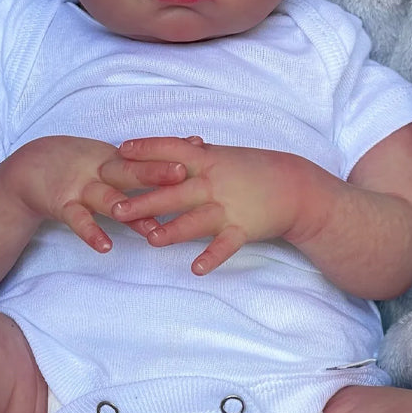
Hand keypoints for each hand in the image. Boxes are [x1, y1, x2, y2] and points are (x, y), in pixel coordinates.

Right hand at [1, 135, 185, 252]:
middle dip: (155, 173)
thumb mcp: (108, 161)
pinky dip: (91, 233)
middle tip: (181, 174)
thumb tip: (183, 158)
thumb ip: (139, 164)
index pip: (144, 156)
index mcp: (113, 160)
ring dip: (125, 206)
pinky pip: (78, 221)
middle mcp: (99, 171)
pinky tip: (105, 248)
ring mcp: (80, 188)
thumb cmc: (77, 168)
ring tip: (147, 220)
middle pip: (130, 172)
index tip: (199, 149)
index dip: (170, 152)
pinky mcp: (61, 205)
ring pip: (105, 197)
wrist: (28, 169)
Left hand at [102, 137, 315, 273]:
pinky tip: (196, 269)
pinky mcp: (241, 230)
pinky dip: (212, 257)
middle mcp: (213, 183)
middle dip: (144, 201)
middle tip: (116, 210)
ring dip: (173, 230)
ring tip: (151, 240)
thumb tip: (178, 143)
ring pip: (195, 219)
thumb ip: (198, 152)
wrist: (295, 187)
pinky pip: (224, 246)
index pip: (171, 150)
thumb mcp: (224, 155)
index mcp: (206, 160)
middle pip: (173, 191)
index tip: (121, 151)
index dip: (146, 149)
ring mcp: (227, 208)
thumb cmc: (255, 169)